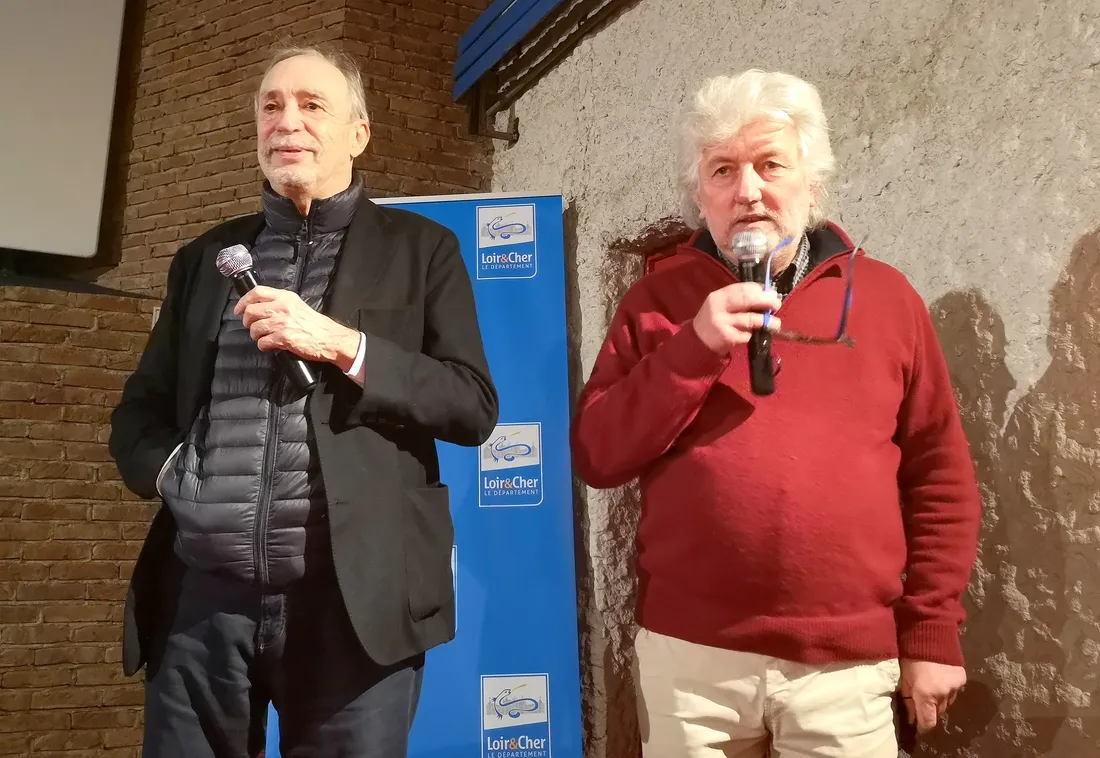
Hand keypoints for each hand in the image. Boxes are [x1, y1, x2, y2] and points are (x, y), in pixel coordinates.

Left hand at [234, 286, 359, 370]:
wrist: (330, 338)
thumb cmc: (315, 324)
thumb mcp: (298, 305)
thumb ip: (280, 302)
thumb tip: (259, 307)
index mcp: (286, 297)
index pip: (257, 292)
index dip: (243, 301)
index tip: (239, 309)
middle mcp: (282, 307)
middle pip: (251, 311)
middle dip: (247, 321)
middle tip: (252, 326)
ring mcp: (282, 323)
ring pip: (254, 328)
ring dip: (256, 335)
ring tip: (265, 337)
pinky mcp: (283, 338)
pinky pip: (262, 342)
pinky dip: (263, 346)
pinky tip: (271, 345)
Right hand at [692, 282, 782, 354]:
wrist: (697, 341)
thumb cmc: (714, 320)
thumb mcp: (722, 305)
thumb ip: (739, 299)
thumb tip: (766, 294)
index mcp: (718, 297)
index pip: (741, 289)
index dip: (758, 290)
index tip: (770, 292)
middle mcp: (719, 308)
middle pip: (746, 301)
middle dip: (765, 301)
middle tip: (777, 304)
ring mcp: (723, 324)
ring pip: (749, 319)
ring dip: (766, 321)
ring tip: (776, 323)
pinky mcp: (727, 338)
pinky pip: (746, 335)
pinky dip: (752, 334)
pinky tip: (753, 334)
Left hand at [898, 659, 965, 733]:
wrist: (931, 637)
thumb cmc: (911, 658)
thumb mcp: (904, 679)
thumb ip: (908, 700)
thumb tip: (912, 718)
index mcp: (925, 695)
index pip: (928, 722)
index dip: (923, 727)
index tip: (918, 726)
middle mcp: (942, 694)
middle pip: (938, 713)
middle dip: (930, 712)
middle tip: (922, 706)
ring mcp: (954, 687)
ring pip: (948, 704)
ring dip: (939, 702)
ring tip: (931, 691)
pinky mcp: (962, 680)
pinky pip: (954, 692)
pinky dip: (948, 691)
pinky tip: (941, 682)